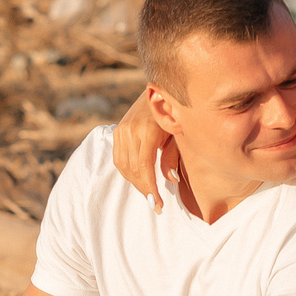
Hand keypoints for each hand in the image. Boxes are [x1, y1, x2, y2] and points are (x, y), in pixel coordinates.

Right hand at [110, 92, 171, 210]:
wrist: (160, 90)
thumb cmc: (175, 113)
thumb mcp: (178, 134)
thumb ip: (173, 157)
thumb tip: (170, 180)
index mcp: (147, 130)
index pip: (143, 167)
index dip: (149, 188)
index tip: (158, 205)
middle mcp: (130, 130)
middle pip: (132, 169)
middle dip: (144, 189)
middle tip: (156, 204)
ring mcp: (121, 129)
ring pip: (123, 166)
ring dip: (135, 183)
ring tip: (149, 194)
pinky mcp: (117, 130)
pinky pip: (118, 158)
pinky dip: (128, 172)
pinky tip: (140, 179)